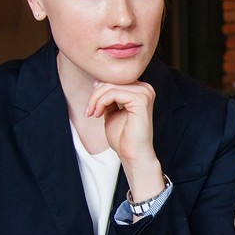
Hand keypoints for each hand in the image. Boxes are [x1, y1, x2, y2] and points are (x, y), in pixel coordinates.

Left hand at [85, 81, 163, 200]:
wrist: (132, 154)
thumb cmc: (123, 137)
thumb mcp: (111, 111)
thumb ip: (107, 97)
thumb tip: (97, 81)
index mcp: (140, 90)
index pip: (115, 79)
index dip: (99, 90)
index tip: (91, 107)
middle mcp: (145, 89)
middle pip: (112, 80)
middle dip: (95, 95)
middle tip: (88, 111)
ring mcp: (145, 93)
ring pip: (111, 85)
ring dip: (96, 99)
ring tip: (92, 113)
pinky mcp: (141, 100)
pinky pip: (113, 93)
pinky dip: (101, 103)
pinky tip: (98, 114)